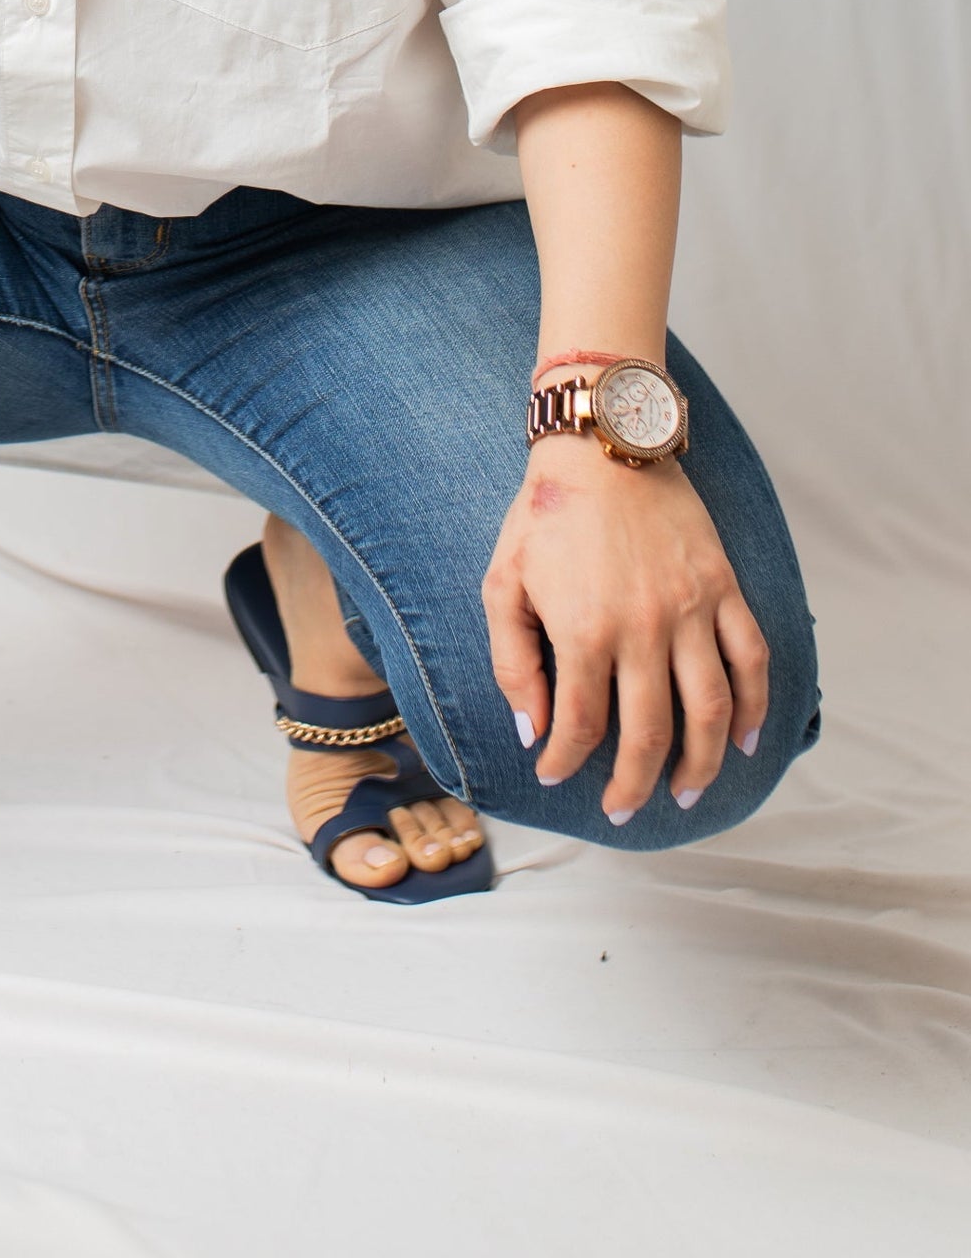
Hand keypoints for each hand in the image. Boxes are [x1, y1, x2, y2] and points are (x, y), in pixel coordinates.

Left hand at [482, 431, 768, 819]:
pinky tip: (744, 741)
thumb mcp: (502, 583)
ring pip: (710, 709)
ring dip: (702, 763)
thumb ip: (514, 661)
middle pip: (650, 732)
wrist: (603, 446)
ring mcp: (691, 609)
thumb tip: (534, 730)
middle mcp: (643, 628)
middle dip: (635, 785)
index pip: (581, 723)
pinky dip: (755, 706)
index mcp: (584, 630)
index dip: (567, 760)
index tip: (557, 774)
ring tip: (686, 794)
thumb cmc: (544, 514)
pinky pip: (750, 658)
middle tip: (624, 811)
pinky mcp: (723, 588)